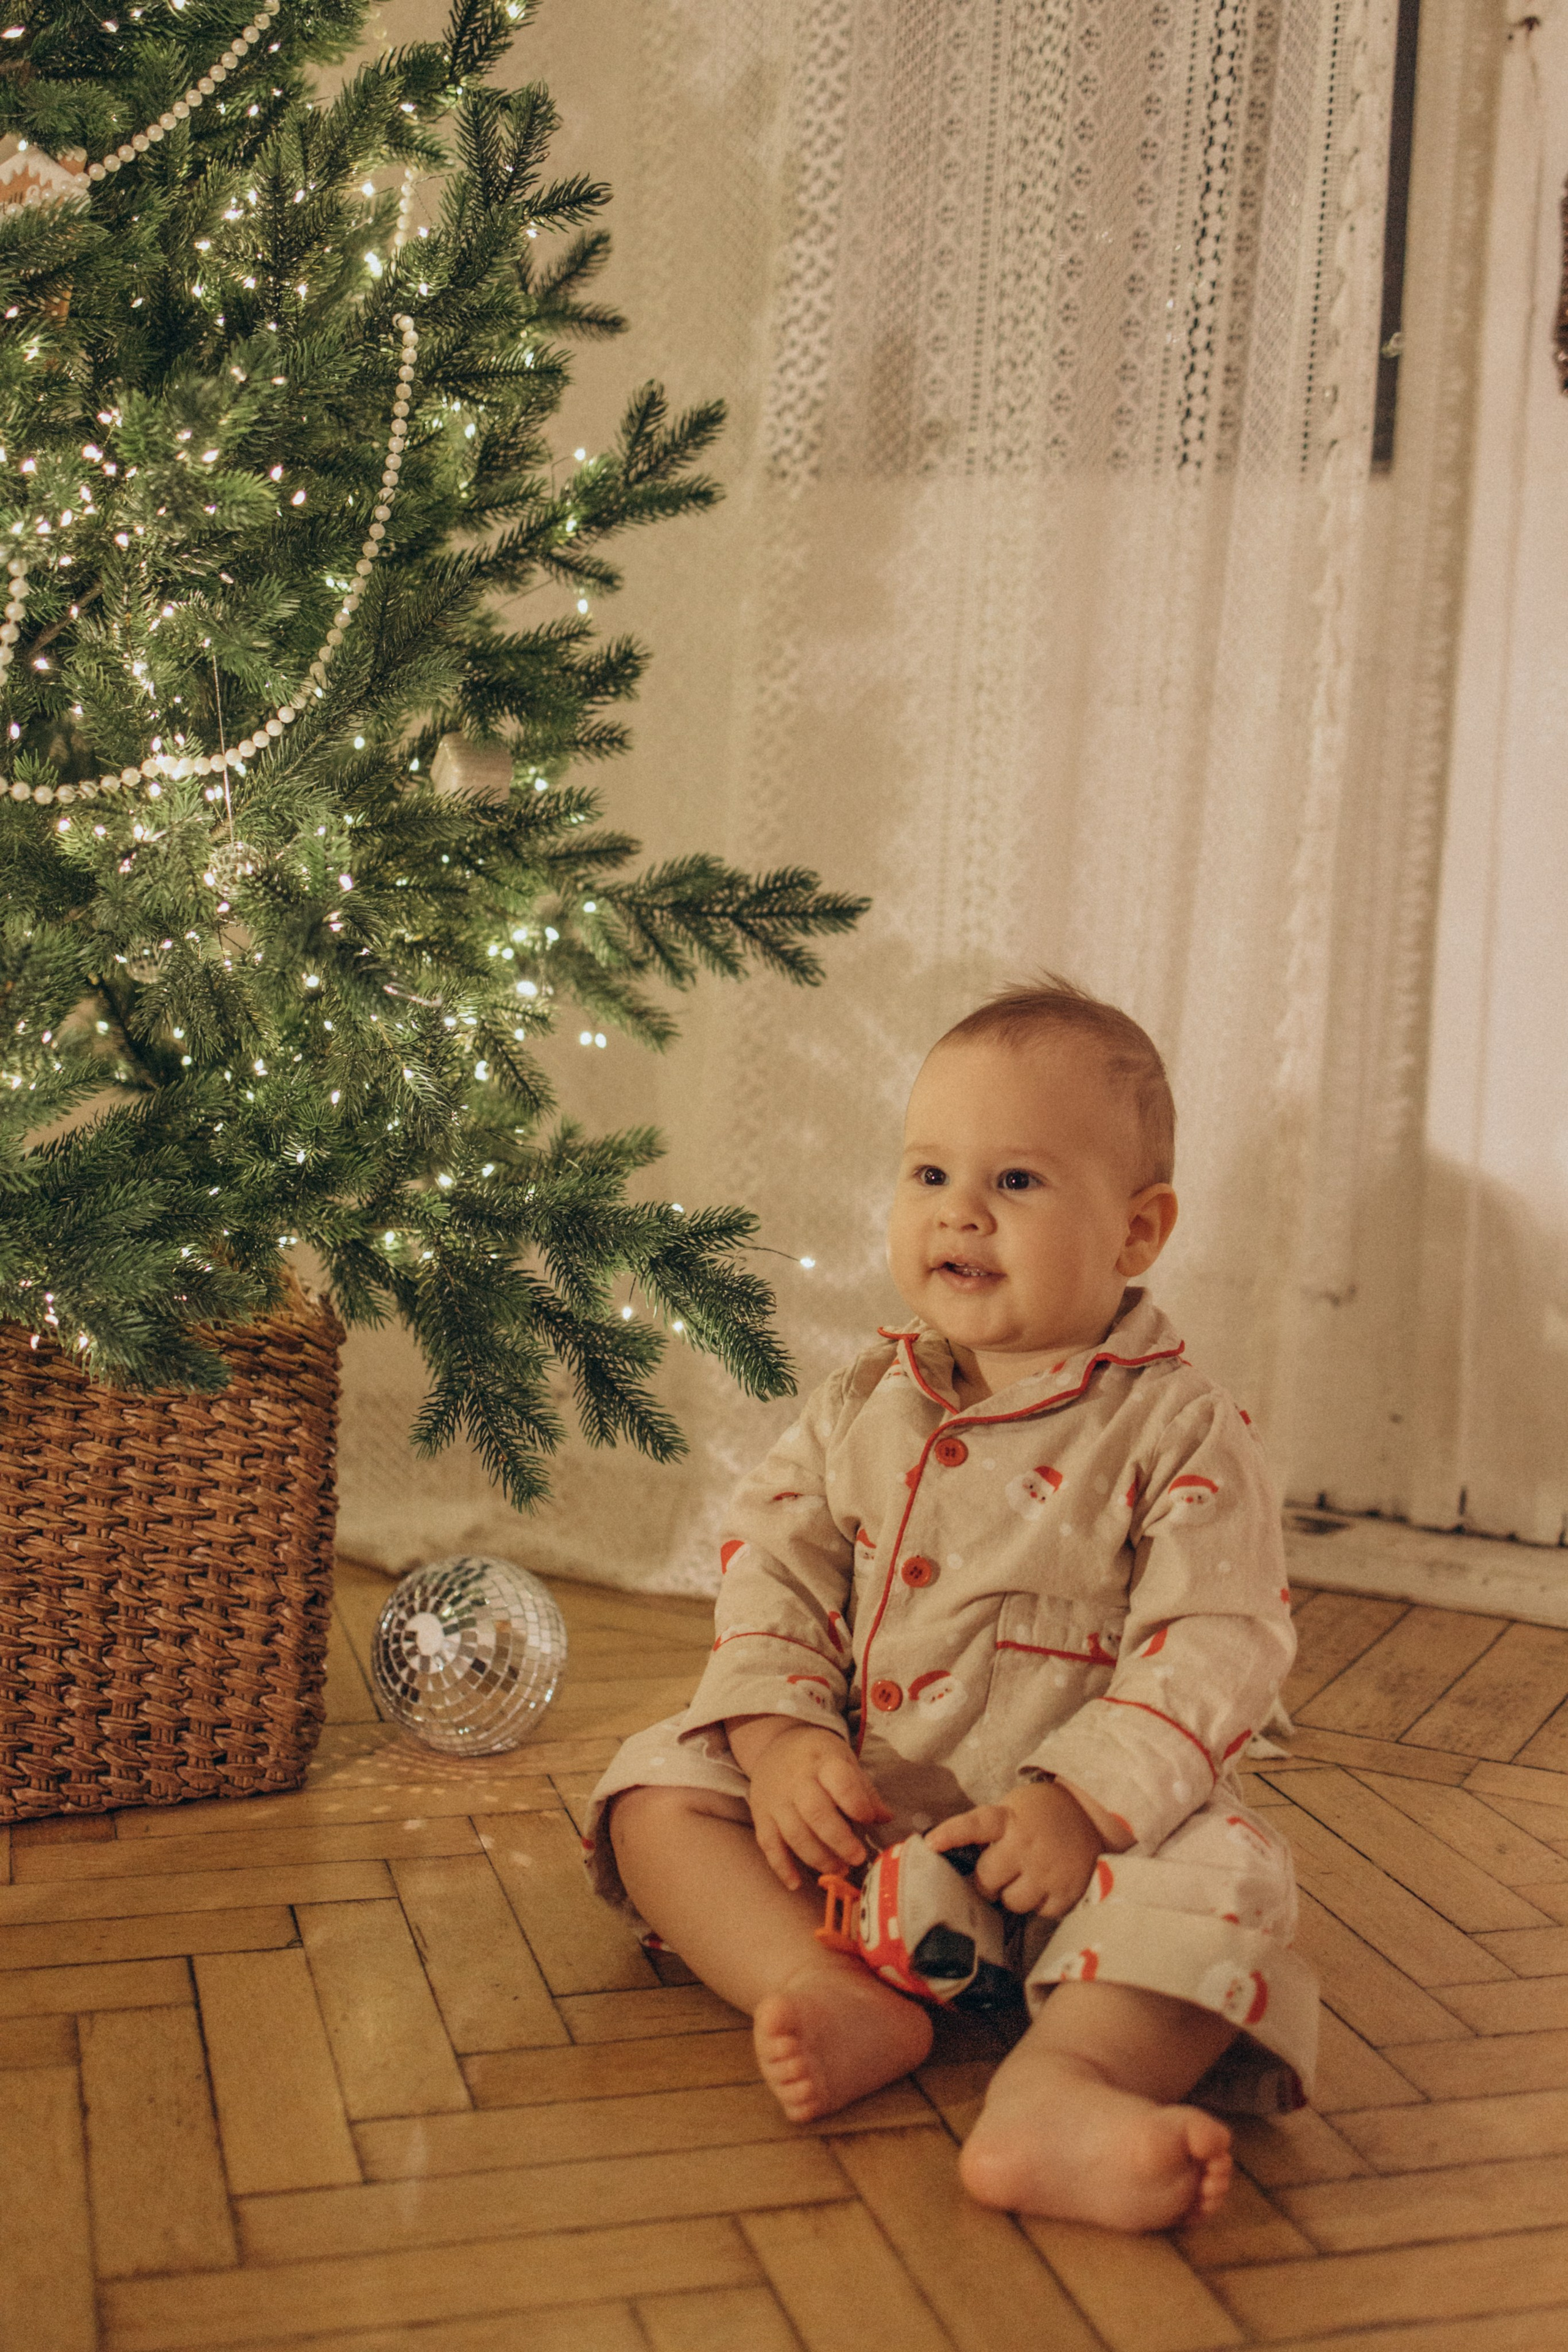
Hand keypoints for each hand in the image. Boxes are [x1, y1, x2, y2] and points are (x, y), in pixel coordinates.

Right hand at [731, 1717, 891, 1891]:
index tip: (868, 1819)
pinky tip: (796, 1883)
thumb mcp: (844, 1762)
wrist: (775, 1746)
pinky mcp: (762, 1816)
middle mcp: (797, 1780)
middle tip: (858, 1858)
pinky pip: (769, 1845)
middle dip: (839, 1840)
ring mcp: (776, 1800)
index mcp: (823, 1761)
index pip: (840, 1781)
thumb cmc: (818, 1758)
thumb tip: (886, 1818)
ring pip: (794, 1834)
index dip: (855, 1802)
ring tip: (840, 1870)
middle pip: (815, 1813)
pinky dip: (782, 1867)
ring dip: (818, 1858)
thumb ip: (864, 1791)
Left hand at [928, 1779, 1102, 1916]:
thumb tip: (951, 1857)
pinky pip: (1041, 1913)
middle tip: (998, 1872)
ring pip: (1012, 1902)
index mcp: (1009, 1819)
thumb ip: (990, 1831)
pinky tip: (1047, 1885)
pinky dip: (1040, 1904)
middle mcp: (1026, 1845)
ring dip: (1014, 1894)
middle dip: (988, 1880)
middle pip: (988, 1880)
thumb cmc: (1041, 1813)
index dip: (952, 1834)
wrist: (1092, 1814)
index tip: (930, 1844)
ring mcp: (1048, 1870)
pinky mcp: (1068, 1891)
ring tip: (1026, 1878)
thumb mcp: (1013, 1808)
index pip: (975, 1825)